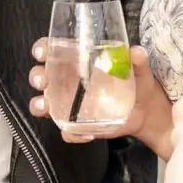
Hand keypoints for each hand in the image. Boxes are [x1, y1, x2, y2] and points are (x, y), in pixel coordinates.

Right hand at [27, 40, 173, 156]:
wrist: (147, 112)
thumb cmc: (137, 82)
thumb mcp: (139, 69)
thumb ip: (137, 60)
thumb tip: (136, 52)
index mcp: (79, 61)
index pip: (53, 50)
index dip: (43, 49)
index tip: (42, 52)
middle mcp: (69, 81)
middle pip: (41, 75)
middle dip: (36, 77)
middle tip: (44, 82)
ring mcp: (70, 104)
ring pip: (43, 104)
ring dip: (39, 105)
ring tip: (47, 107)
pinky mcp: (79, 123)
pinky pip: (66, 130)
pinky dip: (72, 133)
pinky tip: (88, 133)